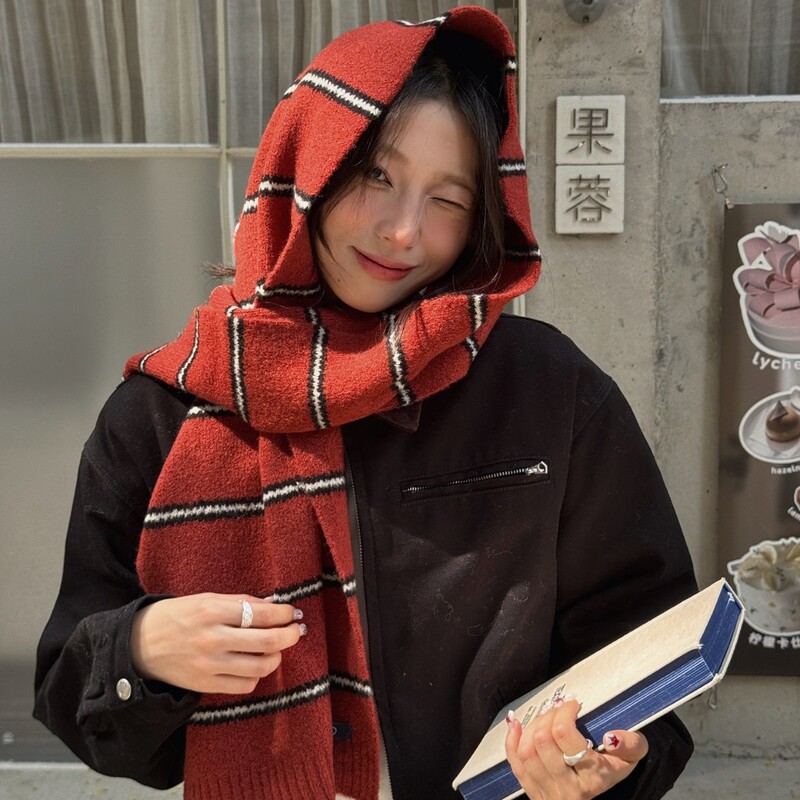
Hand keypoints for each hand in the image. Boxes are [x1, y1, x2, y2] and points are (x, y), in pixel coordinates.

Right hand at [130, 593, 305, 693]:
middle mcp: (212, 639)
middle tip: (297, 630)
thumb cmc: (176, 616)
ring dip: (277, 656)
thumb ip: (240, 602)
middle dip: (290, 635)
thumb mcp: (206, 599)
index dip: (285, 614)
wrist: (139, 645)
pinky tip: (255, 664)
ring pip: (260, 666)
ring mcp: (209, 665)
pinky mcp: (205, 685)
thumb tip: (274, 605)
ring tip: (277, 648)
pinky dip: (257, 674)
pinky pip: (244, 685)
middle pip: (268, 642)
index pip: (262, 615)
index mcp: (212, 611)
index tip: (293, 612)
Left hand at [504, 698, 647, 798]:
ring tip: (544, 717)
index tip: (572, 703)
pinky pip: (515, 765)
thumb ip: (632, 744)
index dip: (564, 711)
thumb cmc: (610, 773)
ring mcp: (548, 791)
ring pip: (527, 751)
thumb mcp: (630, 760)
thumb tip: (611, 736)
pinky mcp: (534, 792)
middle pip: (542, 740)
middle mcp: (567, 787)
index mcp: (592, 777)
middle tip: (557, 708)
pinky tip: (516, 725)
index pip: (564, 734)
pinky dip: (511, 741)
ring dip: (532, 726)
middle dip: (548, 716)